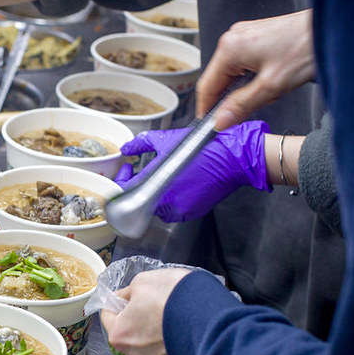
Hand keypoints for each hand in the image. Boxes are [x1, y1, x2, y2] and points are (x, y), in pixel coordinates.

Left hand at [100, 267, 192, 354]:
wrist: (210, 319)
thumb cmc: (171, 297)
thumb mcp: (143, 281)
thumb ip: (128, 292)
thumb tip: (123, 298)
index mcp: (119, 333)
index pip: (107, 315)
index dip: (116, 302)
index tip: (128, 296)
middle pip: (127, 333)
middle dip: (136, 319)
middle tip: (153, 304)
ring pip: (147, 345)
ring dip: (154, 332)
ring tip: (171, 317)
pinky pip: (166, 353)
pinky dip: (170, 342)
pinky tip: (180, 329)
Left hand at [114, 120, 271, 222]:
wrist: (232, 158)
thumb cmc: (202, 148)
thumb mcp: (166, 140)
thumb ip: (142, 144)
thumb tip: (128, 147)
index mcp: (153, 185)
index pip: (124, 189)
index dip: (121, 178)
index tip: (127, 168)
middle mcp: (163, 204)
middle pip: (139, 199)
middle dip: (139, 185)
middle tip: (143, 170)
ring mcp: (178, 211)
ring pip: (156, 206)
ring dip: (155, 192)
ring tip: (164, 175)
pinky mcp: (190, 214)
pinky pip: (173, 209)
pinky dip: (172, 198)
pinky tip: (178, 183)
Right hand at [196, 10, 315, 130]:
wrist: (332, 27)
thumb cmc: (306, 48)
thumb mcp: (272, 86)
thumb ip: (241, 105)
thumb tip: (220, 120)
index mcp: (230, 48)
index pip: (207, 86)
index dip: (207, 109)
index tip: (210, 127)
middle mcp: (234, 38)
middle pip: (219, 79)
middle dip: (232, 98)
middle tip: (250, 111)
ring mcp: (245, 35)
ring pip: (234, 72)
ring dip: (246, 88)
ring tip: (272, 90)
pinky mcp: (257, 36)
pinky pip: (246, 63)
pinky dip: (255, 77)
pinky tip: (274, 79)